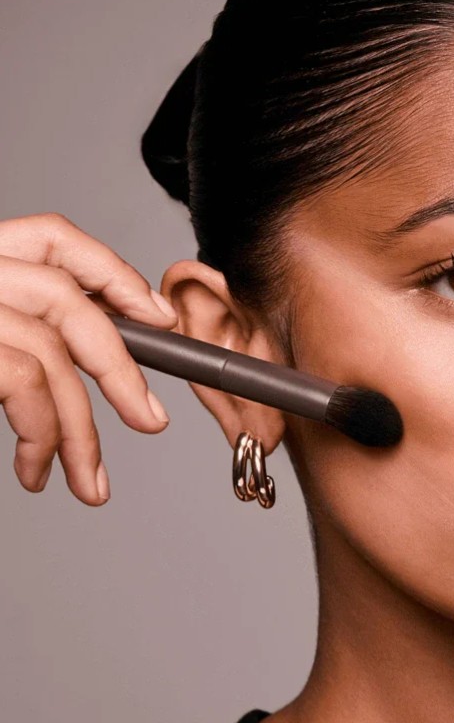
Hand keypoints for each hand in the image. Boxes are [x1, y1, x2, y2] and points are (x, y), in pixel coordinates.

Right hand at [0, 212, 178, 504]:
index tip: (159, 316)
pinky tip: (38, 470)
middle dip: (121, 368)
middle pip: (66, 302)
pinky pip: (24, 385)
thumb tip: (96, 360)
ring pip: (51, 355)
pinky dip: (44, 437)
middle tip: (153, 424)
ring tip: (90, 483)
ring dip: (82, 431)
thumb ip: (24, 330)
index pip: (52, 239)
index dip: (112, 274)